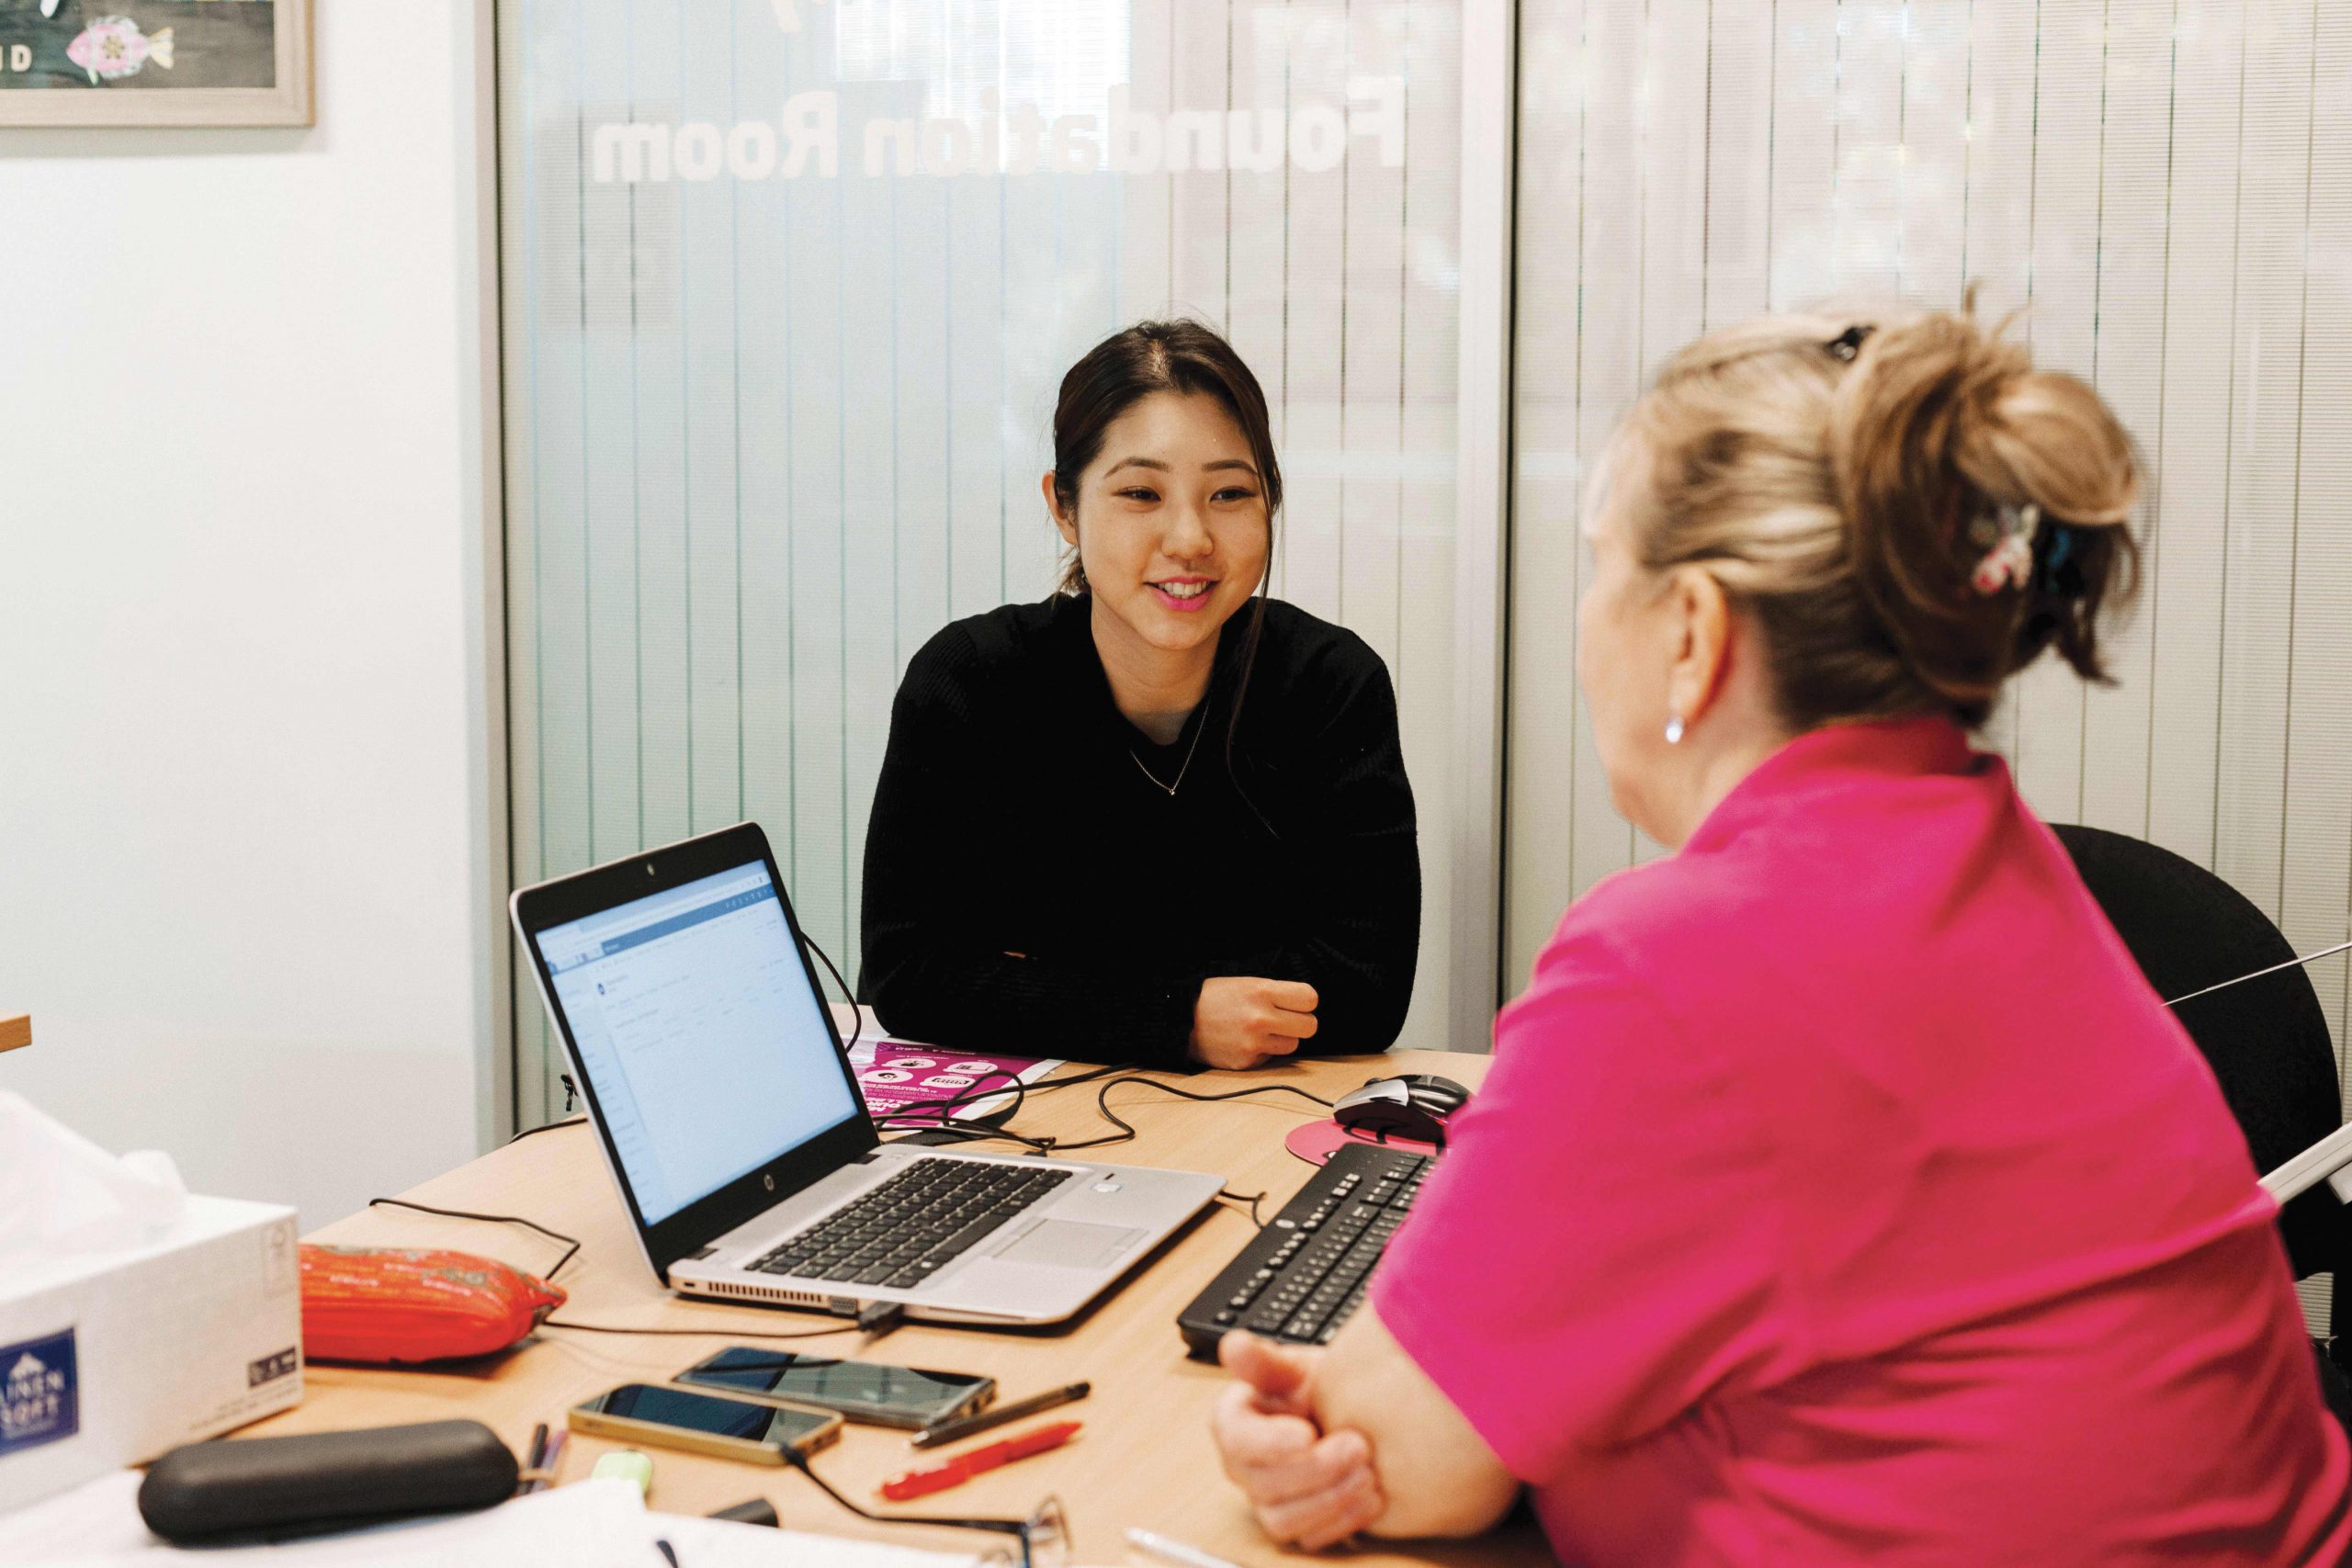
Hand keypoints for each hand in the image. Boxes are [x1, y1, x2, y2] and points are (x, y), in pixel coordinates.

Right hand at [1190, 977, 1317, 1069]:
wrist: (1180, 1020)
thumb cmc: (1214, 998)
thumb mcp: (1245, 983)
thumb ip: (1275, 993)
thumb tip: (1303, 1005)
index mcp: (1261, 991)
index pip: (1310, 998)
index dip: (1305, 1002)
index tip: (1297, 1003)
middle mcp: (1260, 1018)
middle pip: (1309, 1026)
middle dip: (1300, 1023)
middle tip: (1285, 1019)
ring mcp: (1254, 1043)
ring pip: (1293, 1045)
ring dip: (1282, 1039)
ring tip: (1262, 1030)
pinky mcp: (1247, 1062)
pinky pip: (1271, 1058)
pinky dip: (1263, 1051)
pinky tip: (1246, 1041)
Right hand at [1212, 1332, 1382, 1548]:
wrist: (1352, 1418)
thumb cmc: (1319, 1391)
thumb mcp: (1297, 1368)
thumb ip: (1265, 1361)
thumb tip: (1234, 1345)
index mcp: (1235, 1423)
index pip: (1238, 1440)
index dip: (1271, 1442)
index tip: (1308, 1433)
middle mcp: (1244, 1468)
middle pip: (1263, 1485)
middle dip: (1316, 1469)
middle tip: (1357, 1446)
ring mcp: (1268, 1502)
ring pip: (1285, 1520)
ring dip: (1332, 1499)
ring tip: (1369, 1474)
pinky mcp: (1297, 1525)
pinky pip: (1311, 1539)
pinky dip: (1344, 1522)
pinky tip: (1372, 1498)